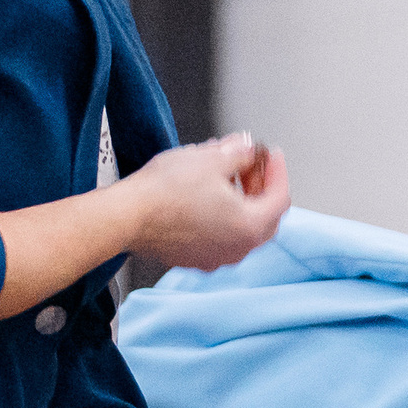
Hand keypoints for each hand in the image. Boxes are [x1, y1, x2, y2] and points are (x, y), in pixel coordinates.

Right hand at [124, 132, 290, 273]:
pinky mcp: (194, 258)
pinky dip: (221, 216)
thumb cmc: (165, 192)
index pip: (281, 198)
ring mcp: (216, 258)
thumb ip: (240, 152)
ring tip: (224, 175)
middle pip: (264, 217)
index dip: (278, 171)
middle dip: (260, 187)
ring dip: (240, 201)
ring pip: (241, 227)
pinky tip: (206, 196)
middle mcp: (238, 249)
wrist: (126, 217)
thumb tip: (248, 149)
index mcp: (250, 227)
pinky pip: (218, 236)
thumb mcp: (212, 158)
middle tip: (250, 165)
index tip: (272, 155)